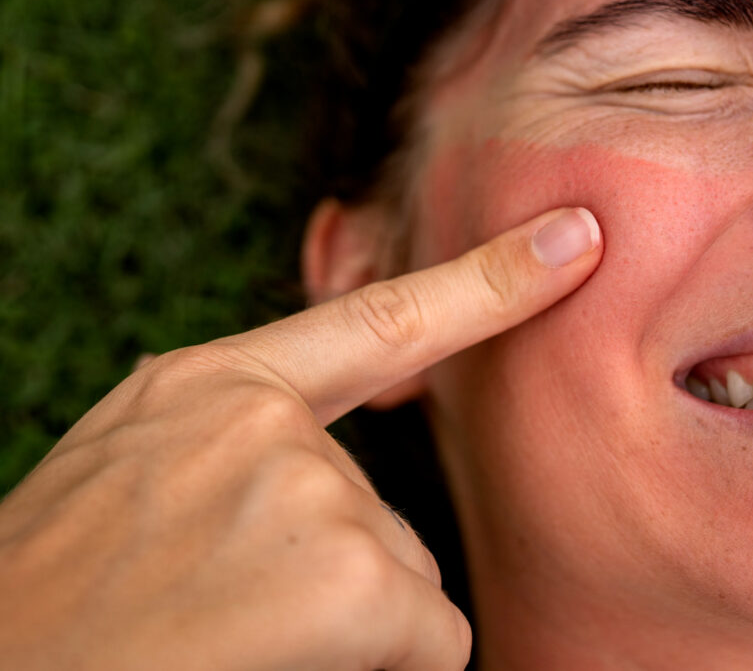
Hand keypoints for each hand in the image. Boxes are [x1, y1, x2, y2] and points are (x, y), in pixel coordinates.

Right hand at [0, 207, 601, 669]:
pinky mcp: (358, 583)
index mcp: (214, 387)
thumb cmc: (59, 595)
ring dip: (343, 623)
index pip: (381, 318)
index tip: (576, 240)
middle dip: (336, 570)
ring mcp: (318, 494)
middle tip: (224, 610)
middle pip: (381, 508)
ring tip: (232, 638)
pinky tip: (277, 662)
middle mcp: (273, 424)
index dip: (489, 280)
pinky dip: (374, 665)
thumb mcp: (137, 472)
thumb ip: (236, 439)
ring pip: (401, 578)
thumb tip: (317, 457)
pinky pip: (427, 636)